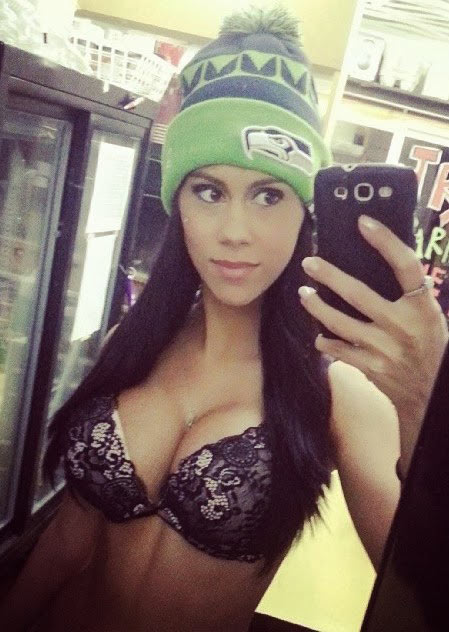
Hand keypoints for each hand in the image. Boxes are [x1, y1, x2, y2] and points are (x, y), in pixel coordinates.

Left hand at [298, 214, 448, 471]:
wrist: (431, 392)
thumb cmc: (427, 345)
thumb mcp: (428, 316)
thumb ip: (407, 293)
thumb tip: (378, 259)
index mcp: (423, 307)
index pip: (406, 266)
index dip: (385, 241)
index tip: (363, 222)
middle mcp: (403, 326)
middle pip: (359, 294)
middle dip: (329, 276)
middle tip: (309, 263)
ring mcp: (385, 349)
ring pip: (341, 323)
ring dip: (317, 308)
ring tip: (304, 294)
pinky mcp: (372, 368)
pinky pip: (340, 351)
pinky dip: (326, 343)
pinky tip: (318, 336)